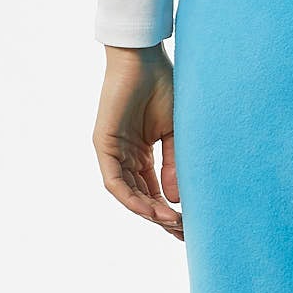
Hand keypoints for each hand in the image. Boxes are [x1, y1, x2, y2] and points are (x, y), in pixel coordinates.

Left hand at [93, 45, 182, 237]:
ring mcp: (113, 153)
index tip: (189, 225)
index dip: (170, 210)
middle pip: (141, 197)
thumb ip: (173, 165)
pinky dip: (132, 198)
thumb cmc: (164, 88)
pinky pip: (115, 182)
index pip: (154, 191)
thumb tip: (176, 201)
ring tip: (171, 223)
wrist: (144, 60)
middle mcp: (126, 157)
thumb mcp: (176, 133)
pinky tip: (151, 209)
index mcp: (142, 154)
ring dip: (149, 212)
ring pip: (128, 194)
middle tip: (183, 232)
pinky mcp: (104, 146)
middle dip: (161, 217)